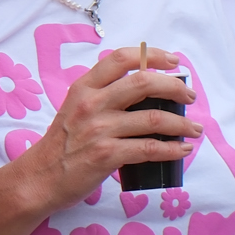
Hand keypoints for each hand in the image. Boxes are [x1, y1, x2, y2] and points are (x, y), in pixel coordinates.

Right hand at [11, 46, 200, 214]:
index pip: (121, 59)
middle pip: (143, 82)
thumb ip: (103, 97)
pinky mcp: (106, 155)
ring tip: (194, 129)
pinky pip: (149, 149)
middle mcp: (91, 104)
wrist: (39, 178)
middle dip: (175, 88)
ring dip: (181, 124)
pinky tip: (182, 149)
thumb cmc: (61, 145)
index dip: (152, 56)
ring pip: (153, 118)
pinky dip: (171, 149)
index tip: (173, 61)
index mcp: (83, 87)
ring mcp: (99, 130)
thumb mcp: (75, 109)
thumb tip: (146, 94)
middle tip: (189, 97)